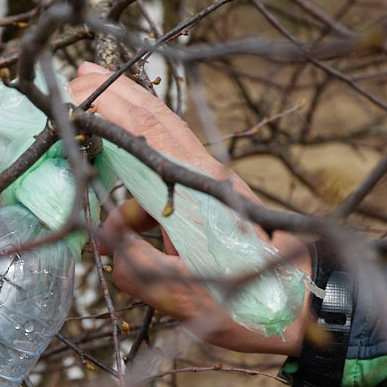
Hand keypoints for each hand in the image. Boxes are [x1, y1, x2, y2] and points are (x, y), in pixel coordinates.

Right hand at [70, 62, 312, 356]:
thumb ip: (140, 272)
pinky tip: (116, 235)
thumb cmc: (254, 305)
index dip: (112, 106)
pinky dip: (136, 205)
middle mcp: (206, 178)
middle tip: (81, 75)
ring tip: (91, 163)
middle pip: (155, 123)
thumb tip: (112, 256)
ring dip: (122, 159)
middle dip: (116, 98)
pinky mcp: (214, 208)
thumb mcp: (186, 298)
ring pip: (158, 157)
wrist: (308, 310)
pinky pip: (165, 194)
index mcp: (200, 190)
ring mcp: (211, 190)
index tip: (79, 88)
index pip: (149, 131)